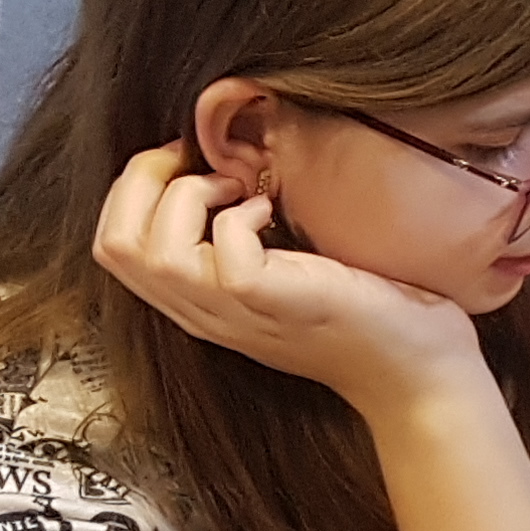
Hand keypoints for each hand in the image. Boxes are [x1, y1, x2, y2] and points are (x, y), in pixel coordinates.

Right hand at [88, 142, 480, 415]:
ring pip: (146, 248)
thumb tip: (226, 164)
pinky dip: (241, 213)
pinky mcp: (266, 299)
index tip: (185, 160)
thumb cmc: (363, 314)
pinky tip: (273, 212)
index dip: (134, 188)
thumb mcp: (283, 272)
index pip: (113, 244)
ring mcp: (231, 309)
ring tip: (237, 187)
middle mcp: (202, 311)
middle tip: (197, 160)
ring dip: (186, 195)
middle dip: (142, 181)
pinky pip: (220, 244)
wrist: (416, 371)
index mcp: (198, 301)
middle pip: (113, 243)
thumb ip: (239, 240)